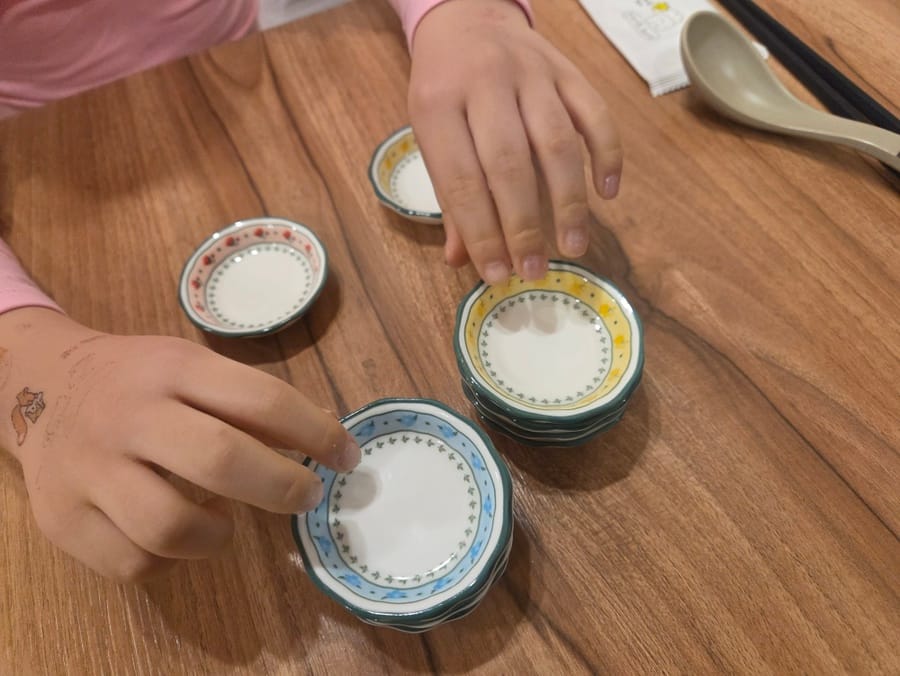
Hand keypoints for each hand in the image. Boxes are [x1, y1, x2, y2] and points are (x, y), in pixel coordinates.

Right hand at [0, 308, 358, 581]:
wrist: (39, 385)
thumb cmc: (137, 380)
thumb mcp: (190, 366)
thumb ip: (249, 401)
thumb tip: (326, 441)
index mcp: (174, 368)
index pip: (263, 401)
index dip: (317, 435)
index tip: (346, 458)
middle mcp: (131, 415)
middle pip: (221, 461)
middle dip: (282, 486)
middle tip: (305, 496)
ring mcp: (90, 469)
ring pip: (170, 527)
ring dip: (217, 535)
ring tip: (224, 522)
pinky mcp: (62, 517)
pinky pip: (133, 563)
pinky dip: (169, 561)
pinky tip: (174, 536)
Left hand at [408, 0, 622, 282]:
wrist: (468, 17)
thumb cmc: (445, 87)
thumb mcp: (430, 134)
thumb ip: (450, 195)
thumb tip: (461, 259)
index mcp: (438, 104)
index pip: (462, 180)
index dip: (481, 232)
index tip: (495, 274)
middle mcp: (486, 84)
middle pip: (510, 163)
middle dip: (523, 225)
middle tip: (533, 269)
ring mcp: (532, 73)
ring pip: (557, 142)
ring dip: (568, 201)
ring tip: (573, 246)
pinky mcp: (568, 70)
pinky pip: (595, 113)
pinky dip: (606, 154)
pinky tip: (607, 193)